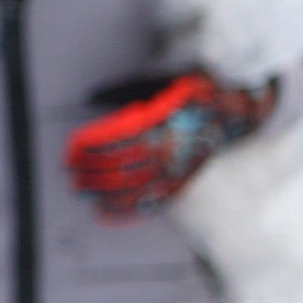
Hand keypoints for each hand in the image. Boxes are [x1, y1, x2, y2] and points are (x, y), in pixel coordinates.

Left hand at [65, 70, 277, 216]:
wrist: (232, 117)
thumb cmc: (198, 98)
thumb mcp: (175, 88)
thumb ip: (145, 101)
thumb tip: (100, 99)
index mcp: (166, 127)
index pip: (119, 141)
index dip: (92, 146)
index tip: (72, 148)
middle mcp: (169, 152)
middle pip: (121, 167)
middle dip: (90, 170)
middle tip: (69, 169)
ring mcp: (174, 172)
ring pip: (131, 188)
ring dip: (100, 190)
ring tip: (79, 189)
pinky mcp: (177, 184)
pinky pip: (147, 203)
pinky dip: (123, 210)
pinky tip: (103, 213)